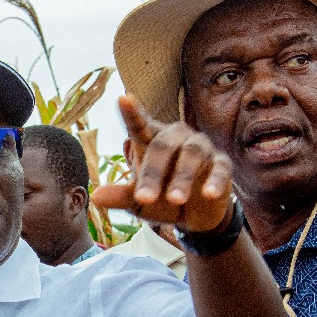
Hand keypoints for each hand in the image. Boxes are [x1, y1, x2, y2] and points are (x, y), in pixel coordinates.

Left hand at [92, 94, 232, 232]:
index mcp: (151, 142)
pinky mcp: (221, 164)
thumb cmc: (161, 201)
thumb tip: (95, 197)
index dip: (132, 112)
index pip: (139, 125)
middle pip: (163, 145)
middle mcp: (176, 138)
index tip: (123, 99)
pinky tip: (208, 194)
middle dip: (153, 173)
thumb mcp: (138, 202)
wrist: (194, 217)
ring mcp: (201, 149)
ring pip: (192, 154)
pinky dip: (215, 181)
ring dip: (182, 178)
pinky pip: (220, 169)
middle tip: (144, 198)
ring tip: (175, 200)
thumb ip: (120, 197)